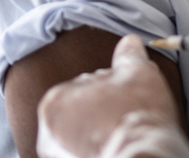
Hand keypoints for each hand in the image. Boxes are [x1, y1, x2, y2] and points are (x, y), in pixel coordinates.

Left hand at [36, 35, 188, 157]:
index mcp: (55, 100)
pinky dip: (99, 149)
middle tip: (127, 117)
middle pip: (83, 113)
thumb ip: (129, 55)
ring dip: (102, 132)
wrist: (141, 155)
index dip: (114, 89)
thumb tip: (129, 42)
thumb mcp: (138, 73)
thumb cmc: (135, 116)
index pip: (88, 85)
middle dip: (104, 113)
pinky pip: (86, 151)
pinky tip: (116, 146)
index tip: (127, 99)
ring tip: (122, 134)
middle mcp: (47, 133)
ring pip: (85, 135)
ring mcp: (59, 155)